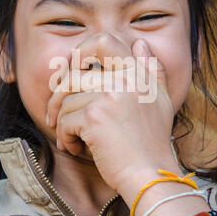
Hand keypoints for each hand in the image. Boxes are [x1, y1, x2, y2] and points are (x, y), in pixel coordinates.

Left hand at [46, 34, 175, 191]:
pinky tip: (77, 149)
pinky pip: (64, 120)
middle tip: (54, 114)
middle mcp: (124, 79)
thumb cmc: (153, 142)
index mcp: (138, 73)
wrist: (151, 175)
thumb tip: (139, 43)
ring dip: (63, 123)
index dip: (82, 51)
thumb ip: (152, 69)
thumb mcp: (162, 101)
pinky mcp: (94, 117)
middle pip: (73, 75)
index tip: (75, 70)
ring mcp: (109, 96)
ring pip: (66, 101)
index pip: (105, 40)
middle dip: (58, 96)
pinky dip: (65, 138)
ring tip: (73, 139)